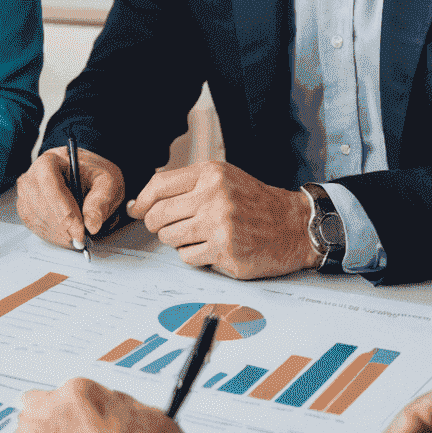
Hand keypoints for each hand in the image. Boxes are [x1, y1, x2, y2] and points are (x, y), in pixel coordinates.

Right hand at [17, 146, 124, 248]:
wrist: (86, 176)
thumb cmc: (94, 174)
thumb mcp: (107, 181)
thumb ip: (102, 199)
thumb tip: (91, 224)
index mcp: (50, 161)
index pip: (49, 184)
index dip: (63, 210)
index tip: (80, 230)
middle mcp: (32, 175)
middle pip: (40, 203)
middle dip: (62, 226)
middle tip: (82, 238)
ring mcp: (25, 192)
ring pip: (36, 217)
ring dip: (57, 233)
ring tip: (77, 237)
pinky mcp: (25, 208)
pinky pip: (34, 225)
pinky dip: (52, 235)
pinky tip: (67, 235)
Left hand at [127, 159, 320, 279]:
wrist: (293, 226)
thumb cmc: (254, 203)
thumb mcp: (222, 178)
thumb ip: (185, 185)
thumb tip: (141, 203)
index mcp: (210, 175)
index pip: (158, 186)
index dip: (142, 201)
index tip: (138, 210)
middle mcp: (214, 197)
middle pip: (158, 215)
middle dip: (155, 225)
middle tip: (165, 227)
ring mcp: (220, 226)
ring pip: (169, 238)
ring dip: (176, 240)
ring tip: (196, 235)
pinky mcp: (225, 252)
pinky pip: (188, 258)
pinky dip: (194, 256)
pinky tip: (211, 247)